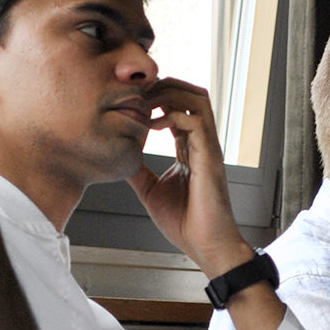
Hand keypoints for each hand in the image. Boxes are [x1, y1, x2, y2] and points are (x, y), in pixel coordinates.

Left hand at [126, 78, 251, 276]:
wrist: (204, 244)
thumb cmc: (184, 221)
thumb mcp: (150, 190)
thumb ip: (138, 170)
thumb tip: (119, 157)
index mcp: (189, 147)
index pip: (179, 105)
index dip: (157, 96)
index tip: (132, 100)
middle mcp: (201, 141)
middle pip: (192, 92)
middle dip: (164, 85)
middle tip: (138, 94)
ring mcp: (207, 147)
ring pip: (197, 99)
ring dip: (169, 94)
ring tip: (146, 103)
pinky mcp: (209, 157)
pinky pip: (195, 122)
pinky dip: (173, 115)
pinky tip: (153, 125)